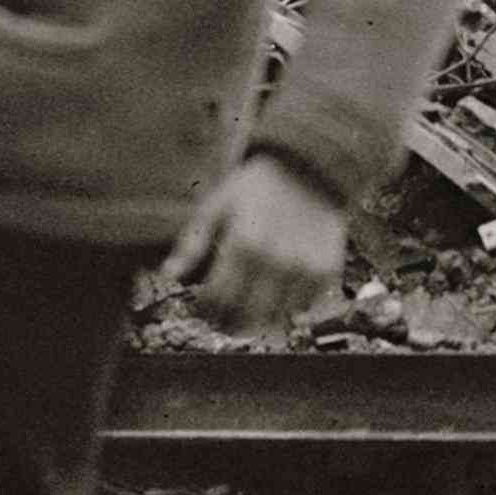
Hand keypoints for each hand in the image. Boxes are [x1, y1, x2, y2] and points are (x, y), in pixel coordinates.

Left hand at [169, 154, 347, 336]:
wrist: (308, 169)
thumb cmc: (255, 188)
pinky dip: (287, 308)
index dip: (206, 311)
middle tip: (222, 321)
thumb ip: (192, 243)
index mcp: (244, 244)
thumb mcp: (217, 206)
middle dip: (228, 325)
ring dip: (257, 321)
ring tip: (248, 309)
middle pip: (246, 319)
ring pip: (274, 320)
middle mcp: (276, 261)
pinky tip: (277, 293)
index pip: (218, 300)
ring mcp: (305, 269)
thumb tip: (168, 275)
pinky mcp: (326, 272)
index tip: (203, 309)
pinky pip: (302, 308)